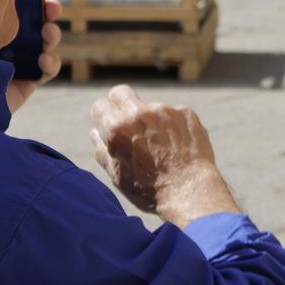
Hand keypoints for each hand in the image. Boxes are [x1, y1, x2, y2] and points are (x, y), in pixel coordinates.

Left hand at [4, 0, 64, 114]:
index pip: (16, 8)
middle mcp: (8, 42)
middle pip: (36, 22)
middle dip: (48, 13)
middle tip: (51, 8)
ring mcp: (22, 61)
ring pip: (47, 44)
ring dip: (52, 35)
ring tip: (47, 32)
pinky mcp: (30, 81)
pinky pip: (48, 70)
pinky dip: (51, 62)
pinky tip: (43, 59)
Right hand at [89, 85, 240, 226]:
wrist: (189, 191)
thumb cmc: (150, 190)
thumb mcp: (117, 176)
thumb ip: (102, 150)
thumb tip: (95, 132)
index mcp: (117, 128)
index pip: (100, 105)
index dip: (102, 116)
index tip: (107, 125)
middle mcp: (140, 113)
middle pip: (121, 92)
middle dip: (120, 104)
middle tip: (128, 124)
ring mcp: (165, 110)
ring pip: (151, 108)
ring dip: (151, 121)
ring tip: (162, 148)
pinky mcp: (186, 113)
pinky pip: (174, 114)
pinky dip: (174, 127)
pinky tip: (179, 148)